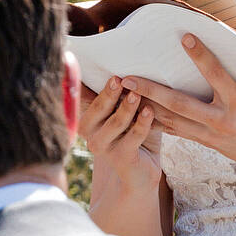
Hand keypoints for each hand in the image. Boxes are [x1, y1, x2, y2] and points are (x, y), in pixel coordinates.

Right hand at [78, 76, 161, 192]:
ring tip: (137, 95)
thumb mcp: (125, 112)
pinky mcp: (120, 158)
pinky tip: (149, 112)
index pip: (85, 96)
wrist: (141, 171)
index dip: (90, 83)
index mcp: (87, 117)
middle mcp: (90, 133)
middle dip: (109, 93)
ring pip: (116, 122)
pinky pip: (133, 137)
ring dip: (127, 107)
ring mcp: (103, 147)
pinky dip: (142, 123)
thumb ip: (120, 94)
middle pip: (98, 108)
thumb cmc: (133, 134)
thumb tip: (123, 64)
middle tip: (119, 79)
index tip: (101, 70)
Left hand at [119, 34, 235, 175]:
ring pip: (172, 121)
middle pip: (180, 104)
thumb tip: (218, 52)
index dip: (200, 55)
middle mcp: (223, 120)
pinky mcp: (208, 143)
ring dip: (147, 108)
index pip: (216, 73)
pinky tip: (141, 114)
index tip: (184, 37)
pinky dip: (159, 122)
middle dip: (151, 90)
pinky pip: (178, 132)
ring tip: (125, 96)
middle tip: (127, 78)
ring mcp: (213, 135)